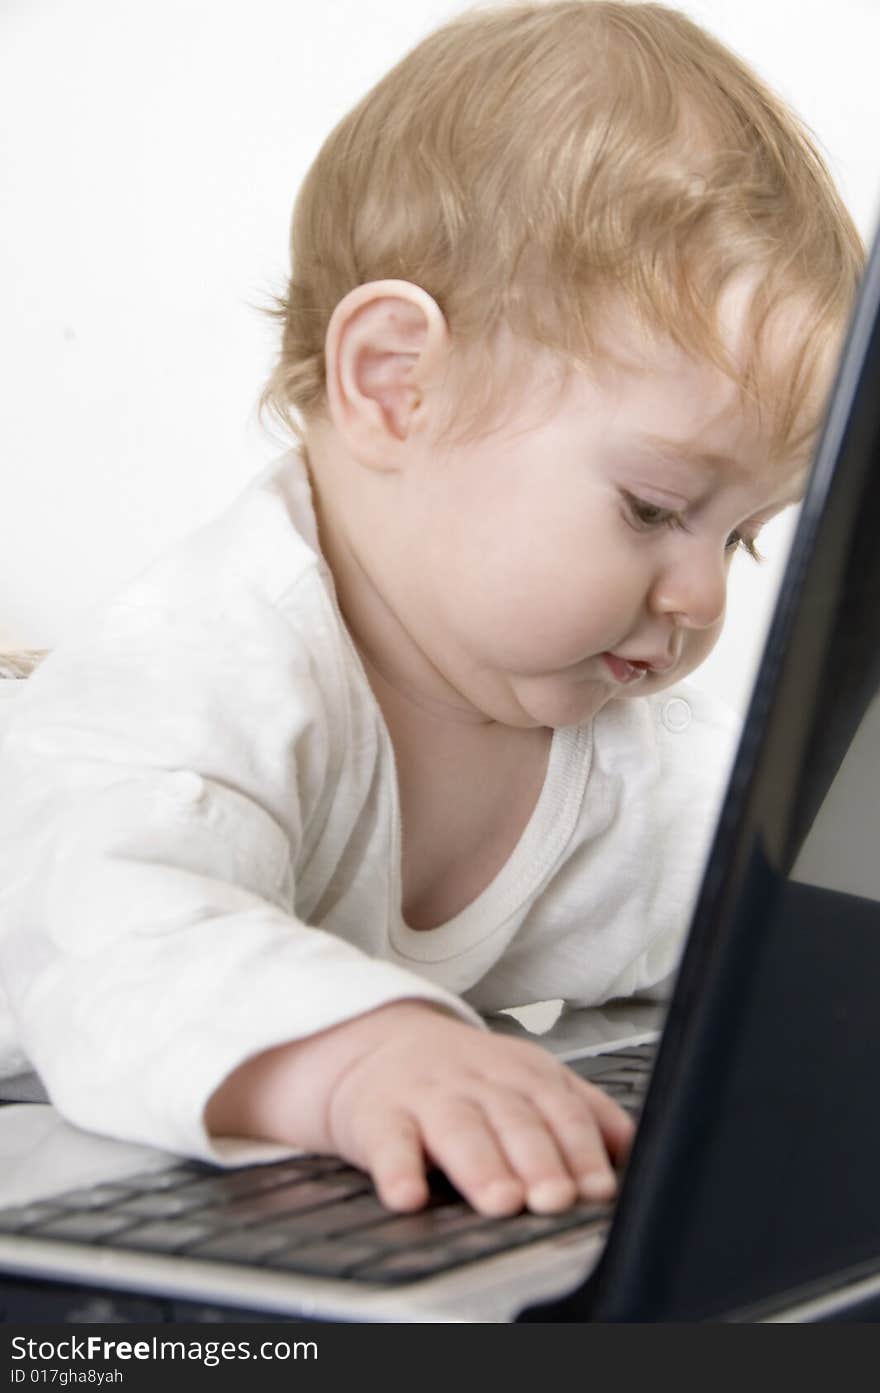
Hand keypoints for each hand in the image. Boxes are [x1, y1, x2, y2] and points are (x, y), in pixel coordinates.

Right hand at [205, 1000, 633, 1216]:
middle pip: (514, 1122)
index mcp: (522, 1073)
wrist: (376, 1042)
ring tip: (501, 1201)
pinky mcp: (378, 1118)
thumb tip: (634, 1150)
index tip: (598, 1187)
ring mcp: (427, 1097)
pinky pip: (388, 1145)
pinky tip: (408, 1196)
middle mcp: (478, 1082)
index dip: (581, 1149)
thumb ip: (583, 1109)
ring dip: (482, 1167)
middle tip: (556, 1198)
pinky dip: (397, 1171)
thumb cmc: (465, 1077)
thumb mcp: (528, 1078)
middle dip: (539, 1160)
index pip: (561, 1111)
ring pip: (458, 1131)